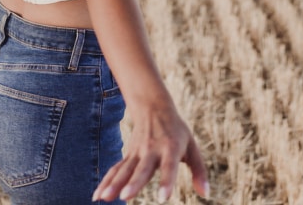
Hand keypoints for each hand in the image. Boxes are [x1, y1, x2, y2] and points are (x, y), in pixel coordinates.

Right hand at [93, 100, 209, 201]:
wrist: (153, 107)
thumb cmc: (177, 131)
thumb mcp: (192, 147)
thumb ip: (199, 170)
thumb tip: (206, 194)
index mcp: (171, 148)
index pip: (169, 167)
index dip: (166, 181)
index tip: (163, 198)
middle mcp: (152, 150)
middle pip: (142, 169)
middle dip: (133, 184)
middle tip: (125, 197)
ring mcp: (137, 152)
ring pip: (124, 170)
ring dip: (114, 184)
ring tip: (103, 198)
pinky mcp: (128, 155)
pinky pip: (116, 170)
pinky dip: (106, 182)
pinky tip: (97, 196)